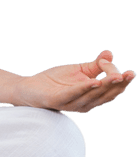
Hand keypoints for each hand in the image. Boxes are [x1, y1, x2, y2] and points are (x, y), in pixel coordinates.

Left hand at [15, 49, 133, 113]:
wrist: (29, 87)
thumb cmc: (55, 81)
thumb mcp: (79, 70)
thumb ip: (96, 65)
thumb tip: (110, 53)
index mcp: (92, 96)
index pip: (111, 89)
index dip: (120, 80)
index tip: (127, 69)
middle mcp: (85, 103)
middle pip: (106, 94)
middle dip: (119, 84)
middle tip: (129, 74)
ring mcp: (72, 103)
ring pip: (92, 95)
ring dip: (104, 86)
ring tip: (115, 76)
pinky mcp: (58, 101)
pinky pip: (73, 95)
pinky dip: (84, 88)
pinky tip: (93, 81)